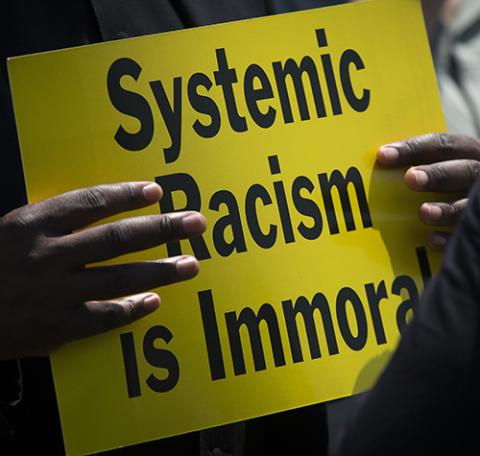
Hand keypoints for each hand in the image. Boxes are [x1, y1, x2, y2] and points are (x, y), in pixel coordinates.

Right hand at [0, 182, 205, 358]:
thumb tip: (103, 209)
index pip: (89, 202)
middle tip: (196, 224)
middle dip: (161, 229)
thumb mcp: (10, 229)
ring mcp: (54, 293)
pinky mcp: (55, 326)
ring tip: (191, 264)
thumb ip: (52, 220)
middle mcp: (47, 255)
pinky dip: (132, 309)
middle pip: (117, 238)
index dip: (126, 195)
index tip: (157, 192)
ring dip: (160, 270)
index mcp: (32, 224)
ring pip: (118, 278)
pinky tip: (155, 301)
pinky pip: (103, 317)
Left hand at [377, 133, 479, 249]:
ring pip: (471, 204)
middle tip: (411, 179)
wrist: (475, 211)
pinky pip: (473, 232)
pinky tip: (432, 239)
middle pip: (465, 169)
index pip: (443, 145)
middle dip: (437, 174)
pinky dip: (451, 237)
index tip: (383, 155)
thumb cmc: (451, 187)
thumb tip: (378, 164)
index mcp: (468, 154)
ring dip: (446, 209)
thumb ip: (419, 166)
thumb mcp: (444, 169)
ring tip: (424, 212)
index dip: (413, 148)